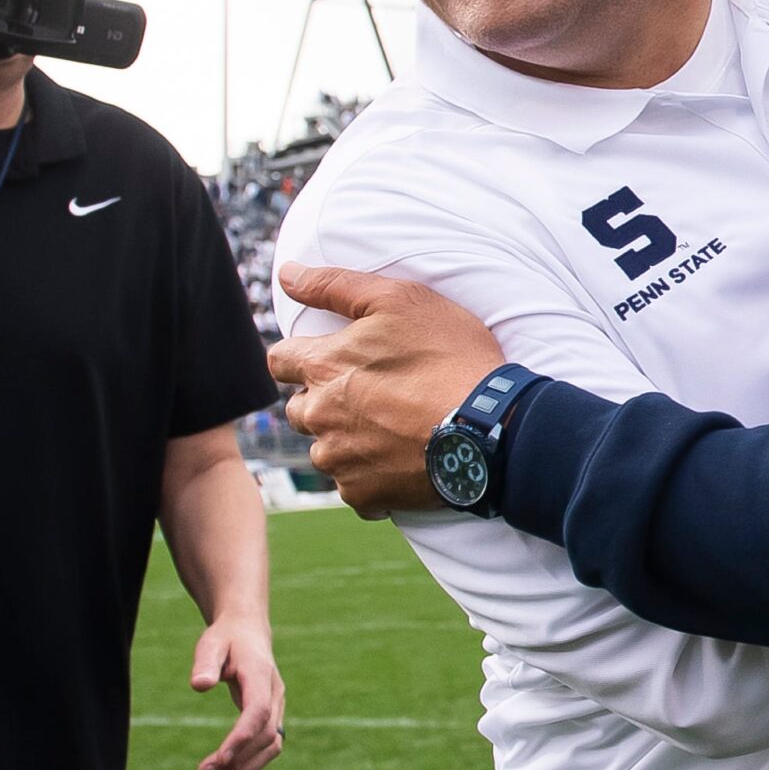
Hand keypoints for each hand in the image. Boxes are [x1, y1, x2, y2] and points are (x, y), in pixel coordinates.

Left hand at [189, 615, 284, 769]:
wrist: (248, 632)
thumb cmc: (226, 638)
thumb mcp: (211, 644)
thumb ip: (205, 663)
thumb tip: (199, 686)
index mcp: (261, 675)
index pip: (257, 713)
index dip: (240, 739)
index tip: (218, 759)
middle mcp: (274, 693)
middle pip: (267, 735)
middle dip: (238, 759)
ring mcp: (276, 705)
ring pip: (272, 745)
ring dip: (248, 768)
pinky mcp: (271, 715)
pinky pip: (268, 744)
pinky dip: (252, 762)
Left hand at [269, 265, 505, 516]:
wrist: (490, 426)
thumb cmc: (449, 356)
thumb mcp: (399, 299)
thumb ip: (335, 285)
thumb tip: (287, 275)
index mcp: (322, 367)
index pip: (278, 360)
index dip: (303, 356)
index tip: (333, 359)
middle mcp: (319, 417)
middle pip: (298, 408)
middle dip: (323, 400)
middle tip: (371, 394)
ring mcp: (339, 460)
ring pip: (325, 450)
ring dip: (346, 441)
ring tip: (390, 429)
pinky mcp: (362, 494)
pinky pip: (352, 487)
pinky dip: (370, 477)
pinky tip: (400, 460)